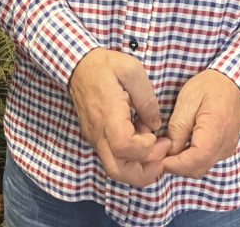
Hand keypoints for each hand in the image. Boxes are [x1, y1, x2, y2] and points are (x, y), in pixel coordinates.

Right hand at [69, 48, 169, 186]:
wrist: (78, 66)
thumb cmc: (105, 66)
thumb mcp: (132, 71)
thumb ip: (147, 100)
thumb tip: (154, 125)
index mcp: (108, 114)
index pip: (124, 147)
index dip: (145, 148)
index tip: (155, 134)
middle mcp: (98, 132)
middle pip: (117, 171)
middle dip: (143, 172)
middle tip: (161, 154)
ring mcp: (95, 137)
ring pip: (114, 169)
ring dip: (138, 168)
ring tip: (155, 149)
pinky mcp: (95, 138)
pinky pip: (112, 158)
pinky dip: (131, 159)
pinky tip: (143, 140)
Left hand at [161, 69, 239, 178]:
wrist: (233, 83)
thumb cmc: (209, 87)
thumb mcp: (187, 100)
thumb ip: (178, 127)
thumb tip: (168, 151)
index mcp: (217, 130)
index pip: (197, 158)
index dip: (176, 164)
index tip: (158, 160)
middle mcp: (226, 145)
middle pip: (198, 168)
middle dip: (175, 167)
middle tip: (156, 156)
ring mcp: (227, 149)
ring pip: (202, 167)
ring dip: (182, 165)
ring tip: (165, 152)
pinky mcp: (225, 149)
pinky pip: (206, 161)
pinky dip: (191, 161)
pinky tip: (178, 149)